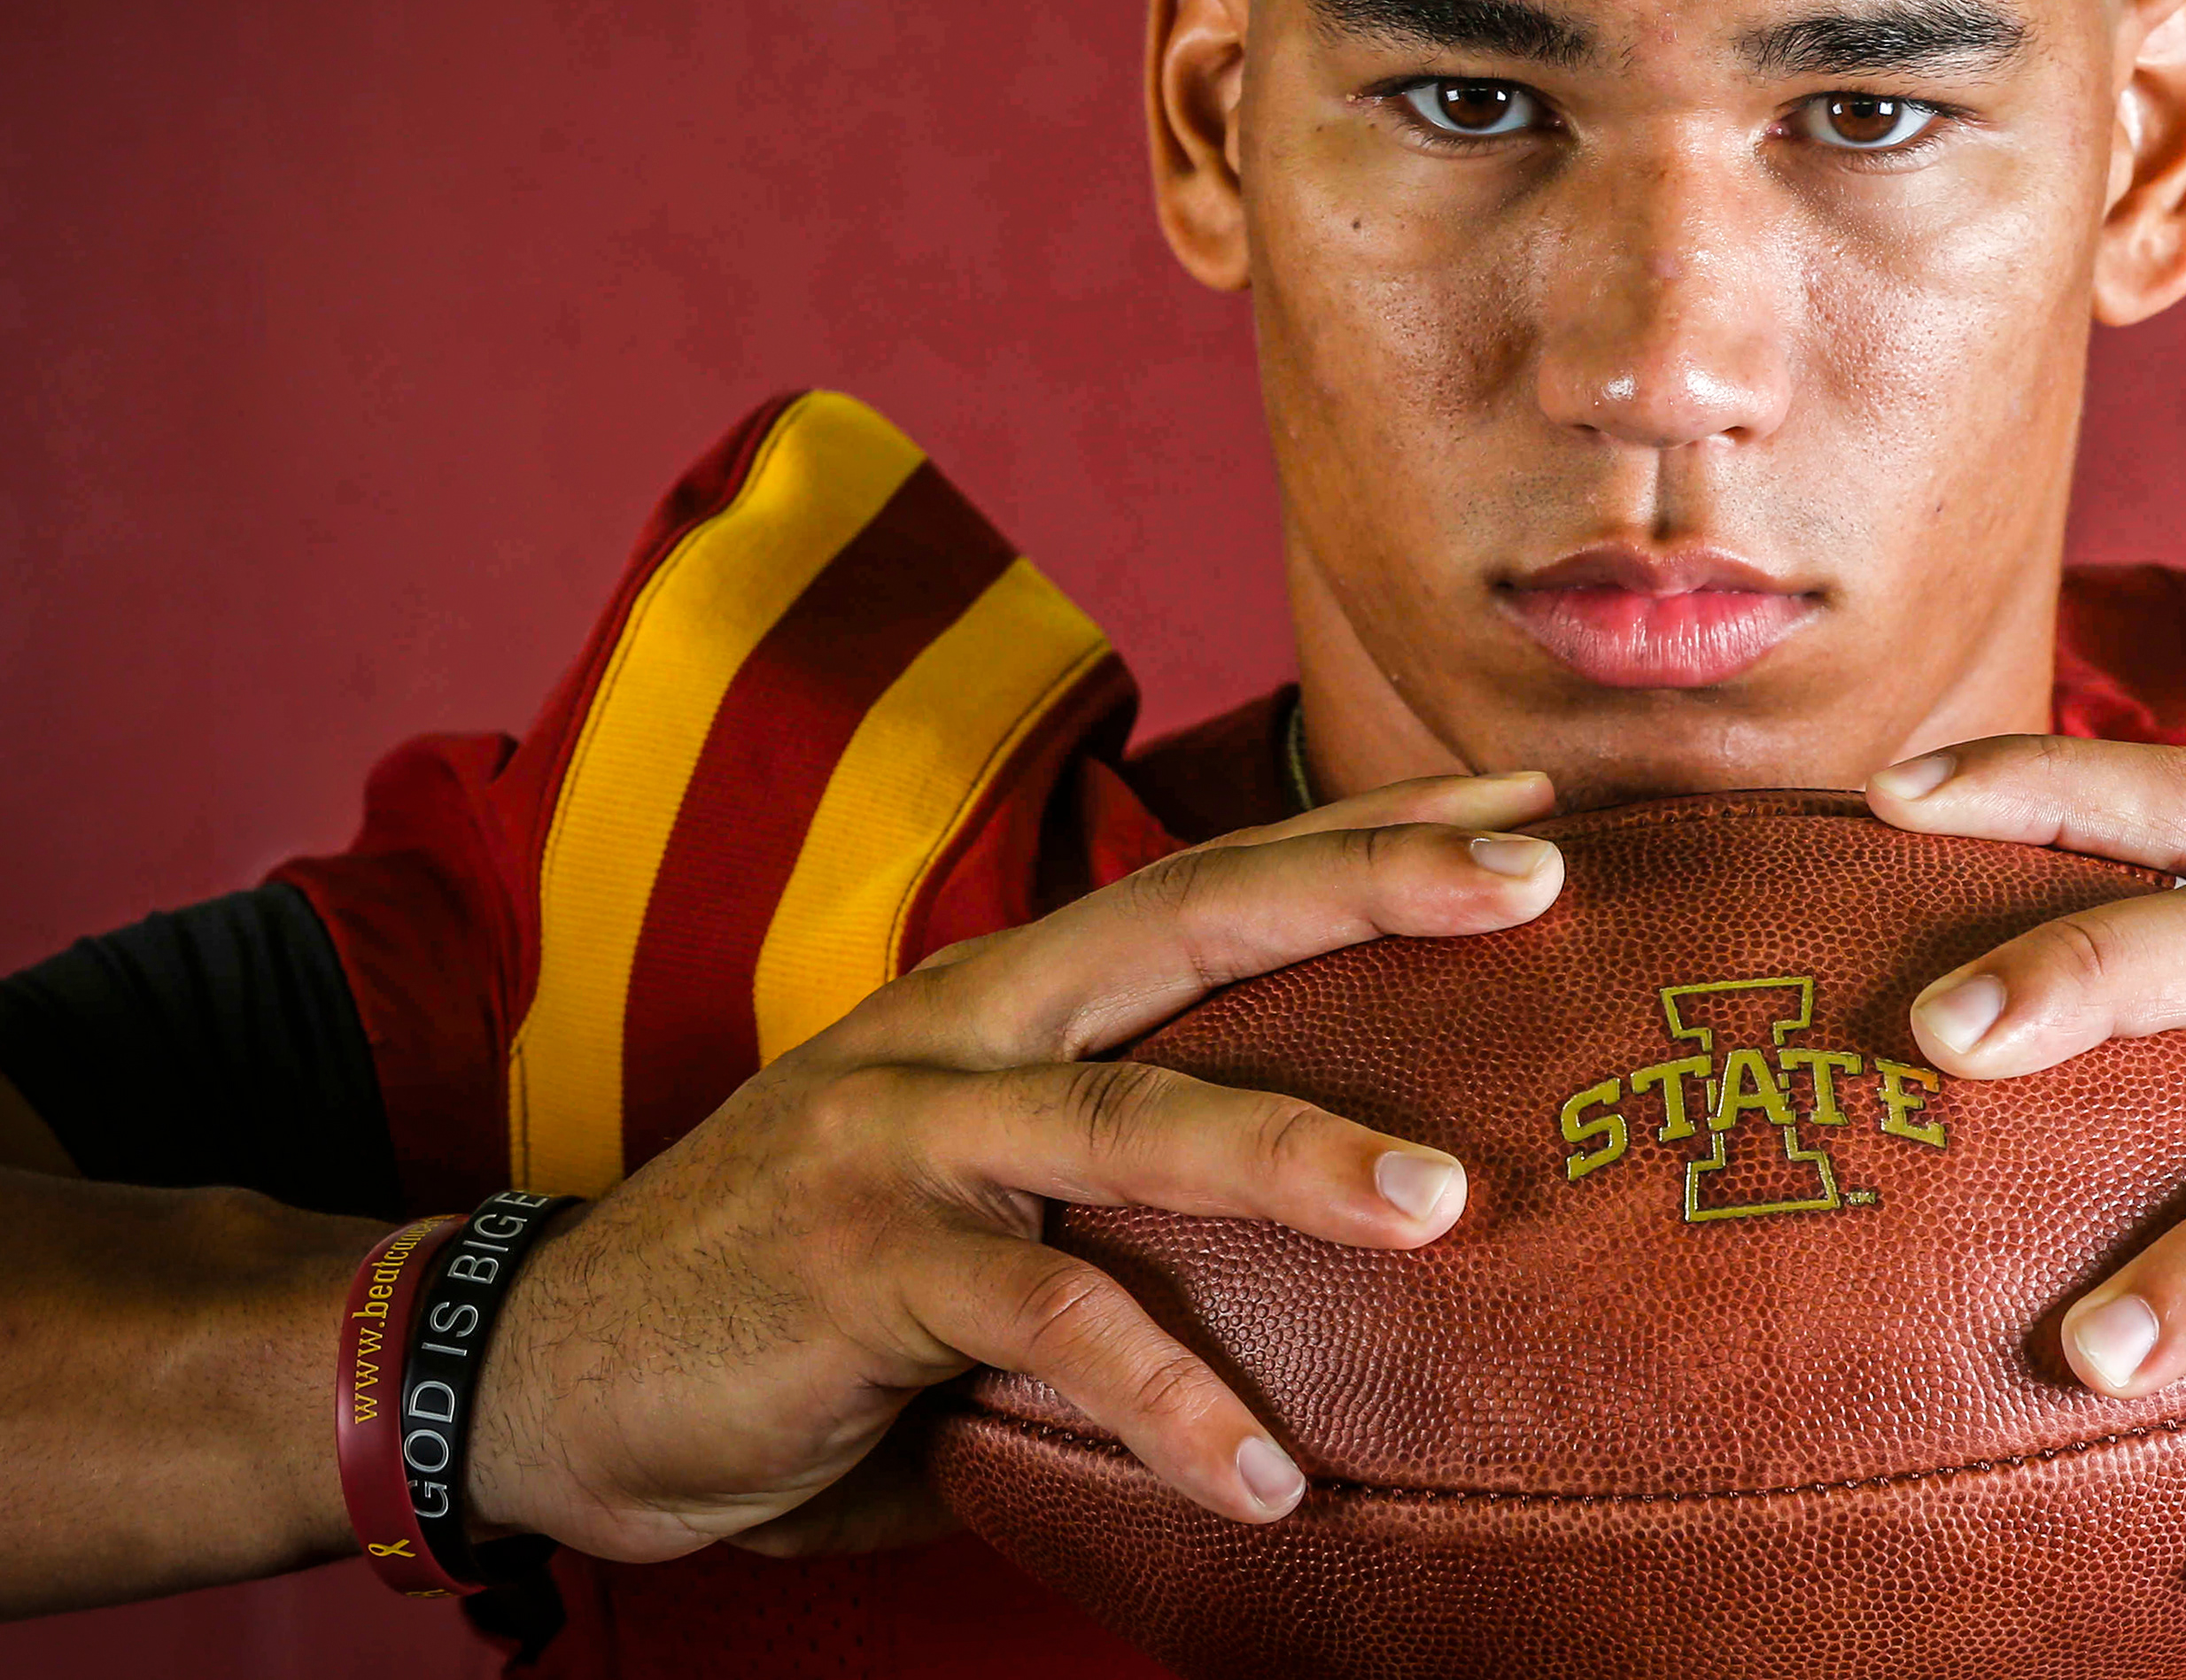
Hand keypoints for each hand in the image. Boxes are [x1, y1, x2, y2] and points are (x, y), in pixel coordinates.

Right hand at [469, 772, 1562, 1561]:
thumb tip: (1319, 1268)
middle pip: (1192, 924)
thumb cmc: (797, 1292)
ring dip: (1295, 1154)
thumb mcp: (974, 1212)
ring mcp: (906, 1135)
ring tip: (1439, 1207)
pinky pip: (1045, 1328)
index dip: (1366, 836)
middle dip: (1370, 886)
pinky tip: (1262, 1480)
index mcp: (1008, 998)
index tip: (1524, 806)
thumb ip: (1118, 1215)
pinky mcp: (858, 1265)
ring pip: (1131, 1117)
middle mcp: (966, 1028)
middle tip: (1537, 881)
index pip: (1213, 884)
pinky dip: (1164, 1403)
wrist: (546, 1366)